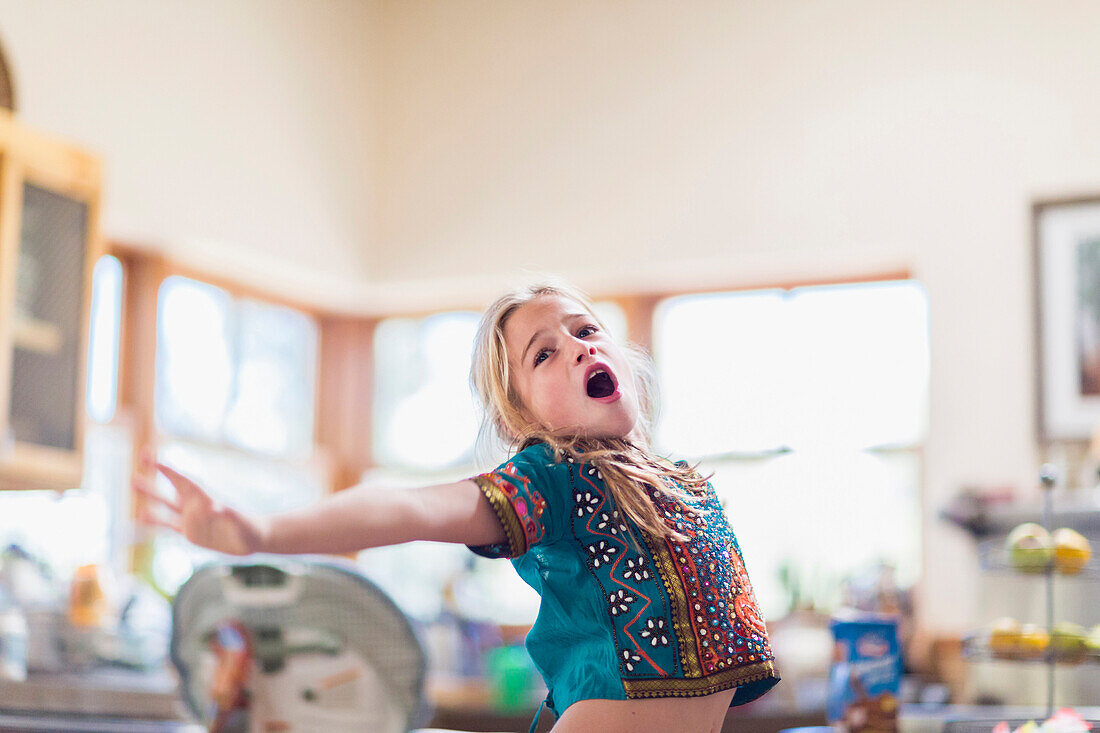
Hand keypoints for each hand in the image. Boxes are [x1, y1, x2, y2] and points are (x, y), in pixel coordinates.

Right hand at [132, 454, 267, 555]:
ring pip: (166, 506)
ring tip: (133, 485)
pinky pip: (169, 525)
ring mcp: (191, 519)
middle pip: (171, 489)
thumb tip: (218, 508)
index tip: (151, 458)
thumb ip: (230, 514)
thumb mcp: (240, 521)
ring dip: (150, 498)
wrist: (253, 539)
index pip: (183, 481)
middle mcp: (195, 506)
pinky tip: (140, 516)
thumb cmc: (250, 527)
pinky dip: (155, 521)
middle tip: (135, 468)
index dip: (167, 470)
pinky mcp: (190, 533)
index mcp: (206, 498)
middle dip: (154, 478)